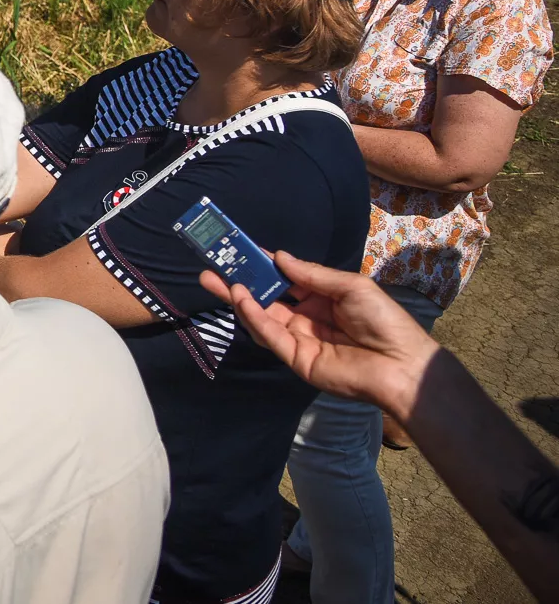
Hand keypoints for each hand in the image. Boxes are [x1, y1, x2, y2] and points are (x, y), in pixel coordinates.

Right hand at [199, 250, 440, 419]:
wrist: (403, 365)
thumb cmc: (384, 320)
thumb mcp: (350, 287)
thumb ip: (312, 274)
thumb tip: (278, 256)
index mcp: (322, 300)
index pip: (285, 280)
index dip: (264, 265)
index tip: (239, 249)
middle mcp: (306, 318)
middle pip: (267, 299)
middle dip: (240, 283)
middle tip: (212, 268)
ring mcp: (299, 340)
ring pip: (262, 317)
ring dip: (240, 298)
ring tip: (218, 280)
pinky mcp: (296, 359)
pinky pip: (271, 336)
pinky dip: (253, 317)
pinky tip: (242, 298)